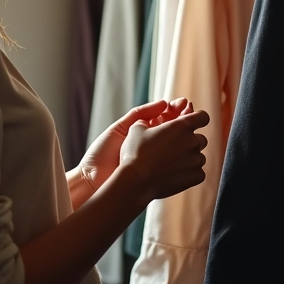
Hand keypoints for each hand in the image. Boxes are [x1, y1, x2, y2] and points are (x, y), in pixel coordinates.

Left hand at [77, 98, 191, 199]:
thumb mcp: (121, 127)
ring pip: (178, 146)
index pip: (165, 117)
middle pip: (175, 130)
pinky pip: (177, 164)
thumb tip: (165, 103)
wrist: (93, 180)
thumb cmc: (103, 154)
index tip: (183, 103)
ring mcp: (157, 161)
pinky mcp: (160, 176)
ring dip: (187, 135)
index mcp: (142, 132)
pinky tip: (187, 147)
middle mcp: (152, 145)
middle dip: (185, 119)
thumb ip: (141, 113)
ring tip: (189, 126)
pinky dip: (185, 156)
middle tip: (189, 110)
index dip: (175, 110)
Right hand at [119, 102, 208, 201]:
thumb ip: (149, 120)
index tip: (191, 123)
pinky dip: (190, 173)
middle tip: (173, 148)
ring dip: (190, 158)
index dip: (198, 118)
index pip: (203, 117)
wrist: (137, 181)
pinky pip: (199, 172)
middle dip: (190, 141)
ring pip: (199, 156)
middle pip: (201, 138)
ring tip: (172, 163)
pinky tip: (175, 173)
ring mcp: (196, 160)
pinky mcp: (196, 177)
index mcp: (182, 126)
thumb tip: (148, 121)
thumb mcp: (137, 128)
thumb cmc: (136, 153)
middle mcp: (193, 142)